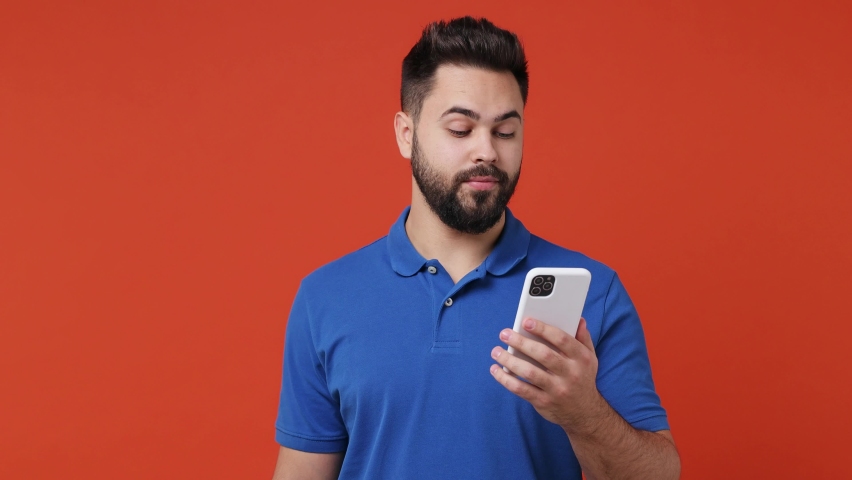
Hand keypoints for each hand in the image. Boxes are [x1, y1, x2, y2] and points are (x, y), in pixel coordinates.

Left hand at [490, 317, 605, 433]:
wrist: (585, 413)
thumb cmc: (582, 378)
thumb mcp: (590, 358)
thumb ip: (583, 338)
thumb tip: (578, 319)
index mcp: (581, 358)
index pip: (562, 340)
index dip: (543, 329)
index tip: (526, 321)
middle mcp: (570, 374)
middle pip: (543, 355)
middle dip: (521, 342)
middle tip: (504, 334)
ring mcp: (557, 389)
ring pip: (529, 373)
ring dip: (509, 361)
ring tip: (496, 351)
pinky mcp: (544, 402)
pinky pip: (522, 390)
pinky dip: (506, 380)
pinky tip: (496, 370)